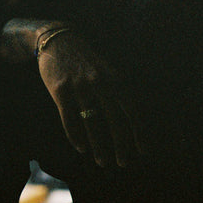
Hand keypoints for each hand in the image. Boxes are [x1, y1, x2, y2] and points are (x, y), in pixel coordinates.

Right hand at [36, 29, 137, 167]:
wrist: (57, 39)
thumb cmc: (84, 59)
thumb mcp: (107, 69)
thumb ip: (118, 89)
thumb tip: (132, 117)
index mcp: (114, 78)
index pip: (131, 109)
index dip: (139, 132)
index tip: (144, 151)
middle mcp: (99, 82)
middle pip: (115, 120)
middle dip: (121, 145)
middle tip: (123, 163)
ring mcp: (79, 86)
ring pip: (92, 123)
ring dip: (98, 146)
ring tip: (102, 161)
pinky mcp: (60, 89)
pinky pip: (69, 118)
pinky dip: (76, 136)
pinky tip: (81, 148)